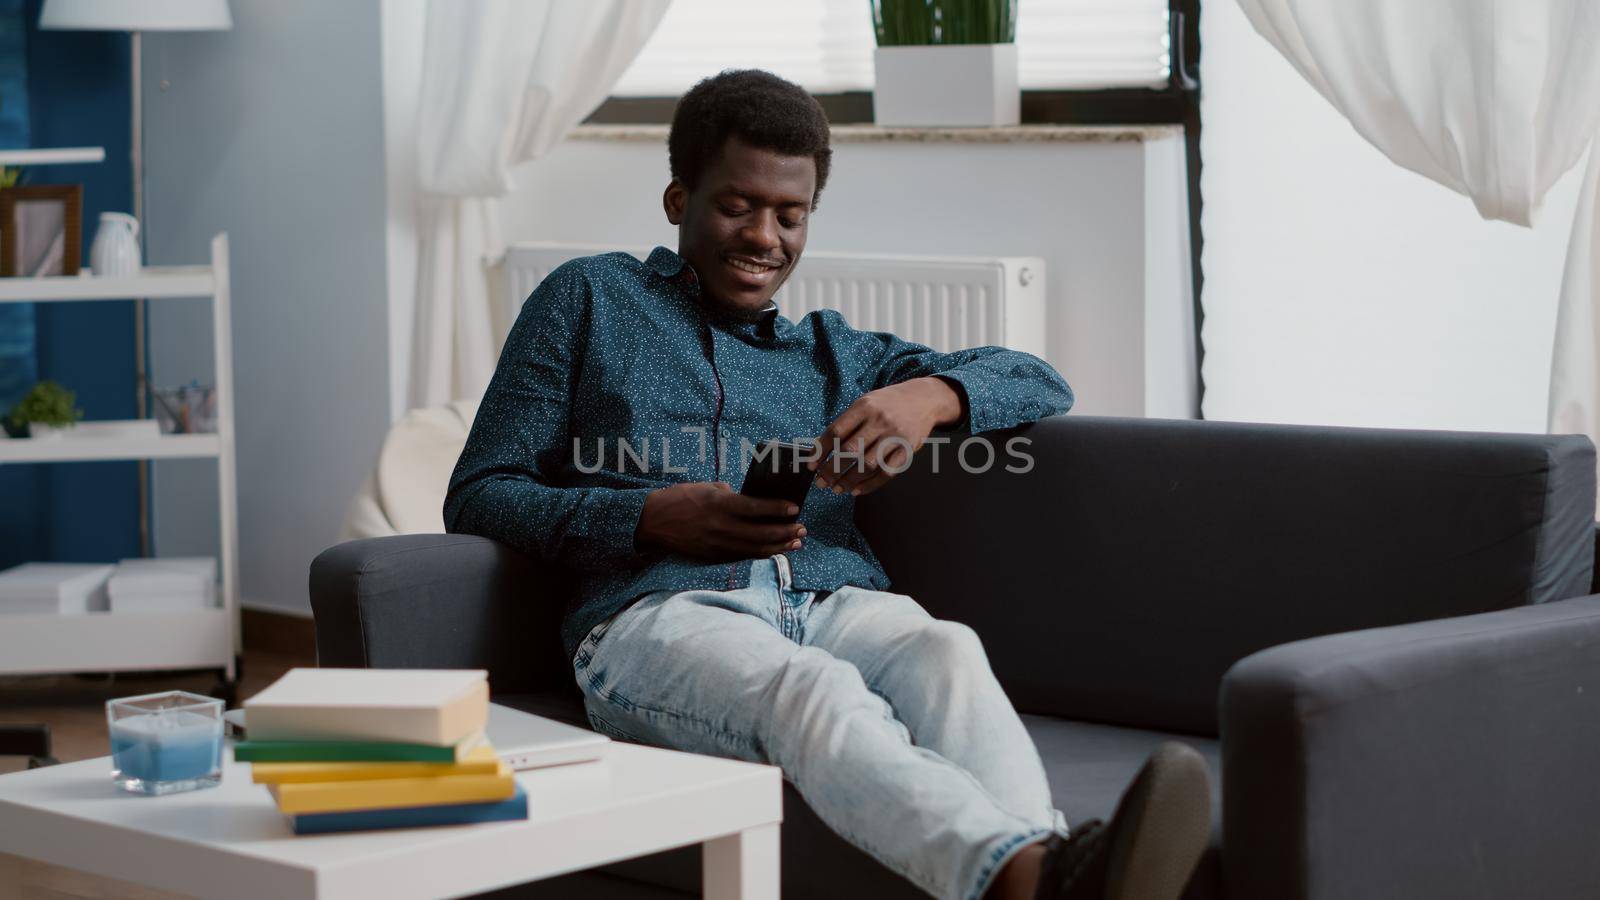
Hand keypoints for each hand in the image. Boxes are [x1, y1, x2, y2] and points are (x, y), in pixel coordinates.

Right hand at [636, 482, 804, 560]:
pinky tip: (773, 551)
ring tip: (795, 543)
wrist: (651, 521)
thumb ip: (729, 494)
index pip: (755, 507)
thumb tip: (749, 499)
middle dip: (785, 532)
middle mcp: (720, 526)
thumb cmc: (679, 499)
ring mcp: (716, 544)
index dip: (778, 509)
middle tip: (802, 529)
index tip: (795, 508)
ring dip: (778, 546)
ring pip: (754, 549)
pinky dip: (760, 554)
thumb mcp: (705, 488)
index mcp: (718, 504)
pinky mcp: (712, 556)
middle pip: (760, 532)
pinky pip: (742, 556)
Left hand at [811, 376, 963, 496]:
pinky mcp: (907, 449)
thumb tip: (822, 450)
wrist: (923, 399)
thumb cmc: (887, 403)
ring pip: (867, 465)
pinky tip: (857, 490)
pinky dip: (870, 485)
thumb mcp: (865, 402)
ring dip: (848, 480)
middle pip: (850, 451)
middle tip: (821, 483)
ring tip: (836, 488)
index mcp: (864, 406)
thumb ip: (847, 423)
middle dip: (831, 470)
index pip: (836, 431)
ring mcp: (894, 436)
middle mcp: (879, 421)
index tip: (811, 465)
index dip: (821, 451)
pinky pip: (886, 472)